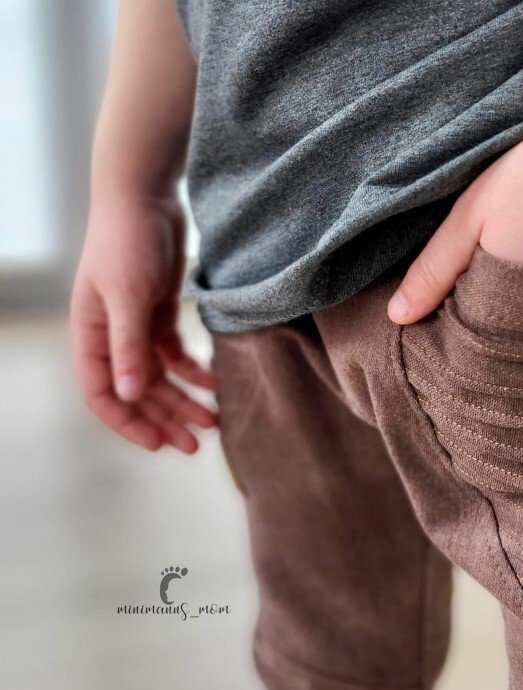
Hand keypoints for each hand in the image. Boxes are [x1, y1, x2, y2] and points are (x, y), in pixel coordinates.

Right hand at [70, 195, 215, 452]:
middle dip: (164, 419)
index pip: (101, 395)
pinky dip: (194, 371)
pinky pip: (176, 354)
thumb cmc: (128, 242)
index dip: (129, 423)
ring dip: (183, 400)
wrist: (144, 196)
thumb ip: (130, 346)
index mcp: (90, 336)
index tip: (161, 444)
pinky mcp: (160, 312)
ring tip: (213, 422)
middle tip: (196, 445)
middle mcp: (110, 336)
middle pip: (137, 392)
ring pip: (160, 377)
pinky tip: (215, 385)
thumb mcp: (130, 296)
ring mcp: (136, 325)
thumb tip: (129, 395)